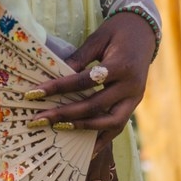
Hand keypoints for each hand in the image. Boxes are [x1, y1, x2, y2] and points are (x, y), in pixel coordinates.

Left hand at [27, 11, 156, 151]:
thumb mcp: (97, 39)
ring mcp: (135, 98)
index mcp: (120, 65)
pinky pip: (119, 126)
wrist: (145, 31)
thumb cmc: (117, 31)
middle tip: (39, 119)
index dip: (58, 88)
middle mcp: (130, 86)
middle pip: (95, 106)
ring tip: (58, 130)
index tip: (35, 93)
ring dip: (83, 128)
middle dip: (64, 114)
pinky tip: (86, 149)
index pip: (84, 81)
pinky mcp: (135, 104)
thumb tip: (56, 75)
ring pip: (110, 122)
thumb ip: (79, 58)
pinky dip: (103, 139)